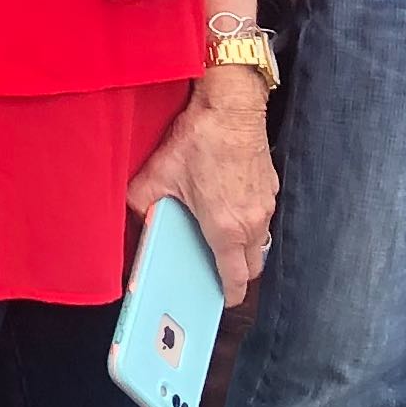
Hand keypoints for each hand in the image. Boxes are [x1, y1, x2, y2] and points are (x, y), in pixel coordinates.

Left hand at [128, 80, 279, 303]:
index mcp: (226, 229)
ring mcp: (266, 204)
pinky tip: (228, 207)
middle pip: (252, 264)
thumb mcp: (158, 174)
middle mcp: (252, 222)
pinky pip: (262, 216)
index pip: (236, 277)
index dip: (229, 293)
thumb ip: (142, 203)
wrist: (232, 106)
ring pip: (259, 240)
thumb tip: (135, 218)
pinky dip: (249, 221)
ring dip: (244, 246)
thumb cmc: (199, 140)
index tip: (223, 300)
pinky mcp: (270, 186)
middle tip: (217, 272)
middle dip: (237, 274)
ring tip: (219, 240)